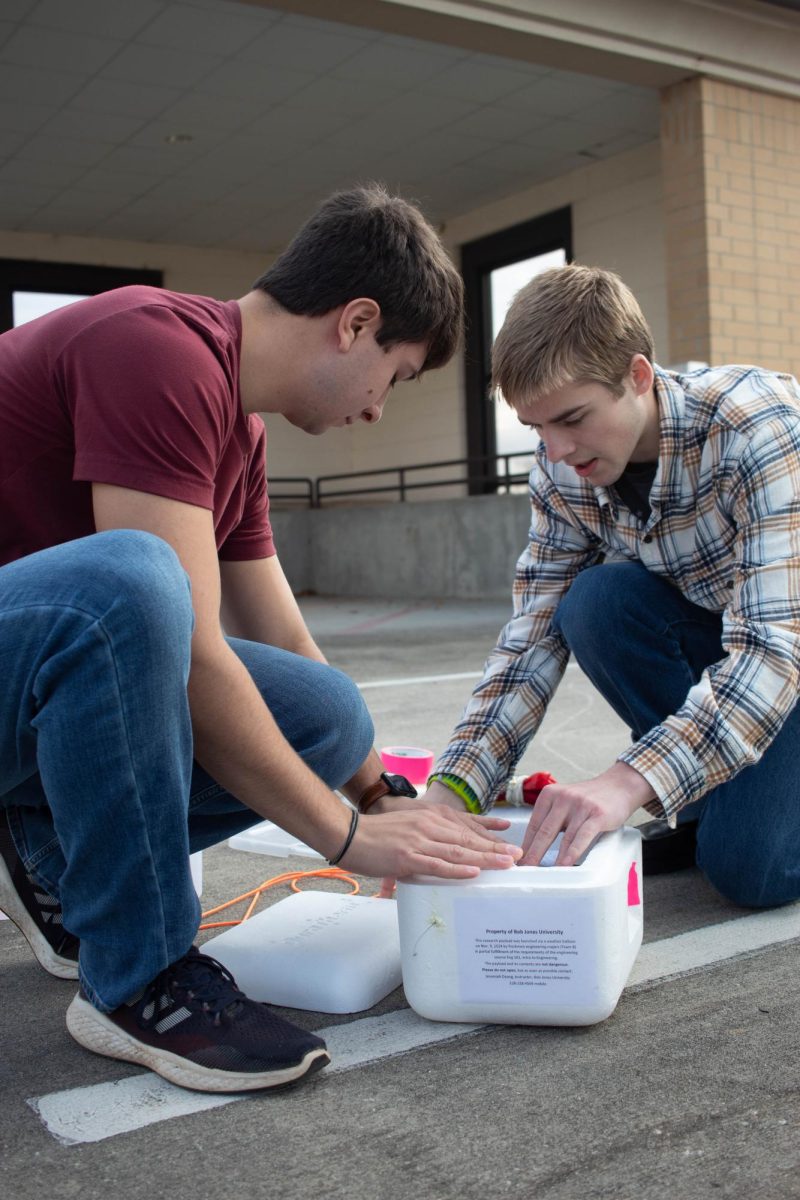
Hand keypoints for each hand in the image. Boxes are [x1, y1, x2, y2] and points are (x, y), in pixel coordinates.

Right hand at [370, 782, 514, 894]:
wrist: (349, 834)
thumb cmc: (377, 836)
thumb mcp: (409, 830)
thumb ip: (427, 840)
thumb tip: (444, 858)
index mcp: (430, 820)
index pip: (466, 831)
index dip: (490, 840)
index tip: (509, 848)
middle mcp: (428, 827)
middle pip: (468, 840)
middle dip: (495, 849)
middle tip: (518, 856)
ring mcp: (419, 842)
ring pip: (458, 851)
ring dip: (485, 859)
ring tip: (506, 864)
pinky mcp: (407, 857)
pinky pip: (437, 865)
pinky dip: (457, 869)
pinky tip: (473, 872)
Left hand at [520, 761, 655, 865]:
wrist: (618, 786)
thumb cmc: (589, 798)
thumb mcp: (564, 801)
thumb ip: (551, 817)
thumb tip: (533, 845)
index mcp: (550, 794)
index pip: (534, 824)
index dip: (525, 844)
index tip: (519, 859)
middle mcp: (563, 798)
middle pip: (544, 831)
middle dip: (533, 854)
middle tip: (525, 870)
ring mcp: (580, 806)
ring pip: (563, 837)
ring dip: (553, 858)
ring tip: (544, 873)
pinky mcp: (597, 815)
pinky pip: (582, 836)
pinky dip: (573, 852)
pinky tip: (566, 863)